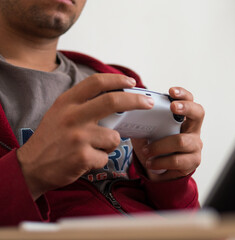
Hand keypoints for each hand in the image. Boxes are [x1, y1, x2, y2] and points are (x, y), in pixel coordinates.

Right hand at [17, 74, 153, 199]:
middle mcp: (72, 116)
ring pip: (114, 137)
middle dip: (136, 101)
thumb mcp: (60, 113)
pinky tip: (86, 160)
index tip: (132, 82)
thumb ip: (83, 105)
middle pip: (113, 101)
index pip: (96, 82)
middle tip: (148, 103)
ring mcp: (78, 137)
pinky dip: (101, 160)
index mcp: (67, 102)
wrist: (31, 167)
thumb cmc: (51, 139)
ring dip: (111, 144)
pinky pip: (106, 157)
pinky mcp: (82, 156)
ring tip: (94, 148)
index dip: (117, 79)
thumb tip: (116, 99)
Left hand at [132, 87, 203, 180]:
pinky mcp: (192, 162)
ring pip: (181, 141)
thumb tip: (126, 109)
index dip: (183, 94)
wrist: (160, 172)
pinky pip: (176, 160)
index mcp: (183, 118)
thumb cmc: (156, 146)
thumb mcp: (149, 131)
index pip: (189, 99)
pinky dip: (160, 161)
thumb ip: (144, 120)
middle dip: (186, 107)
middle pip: (199, 113)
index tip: (171, 91)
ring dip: (159, 145)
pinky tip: (151, 163)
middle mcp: (193, 129)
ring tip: (146, 150)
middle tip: (172, 107)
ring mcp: (195, 145)